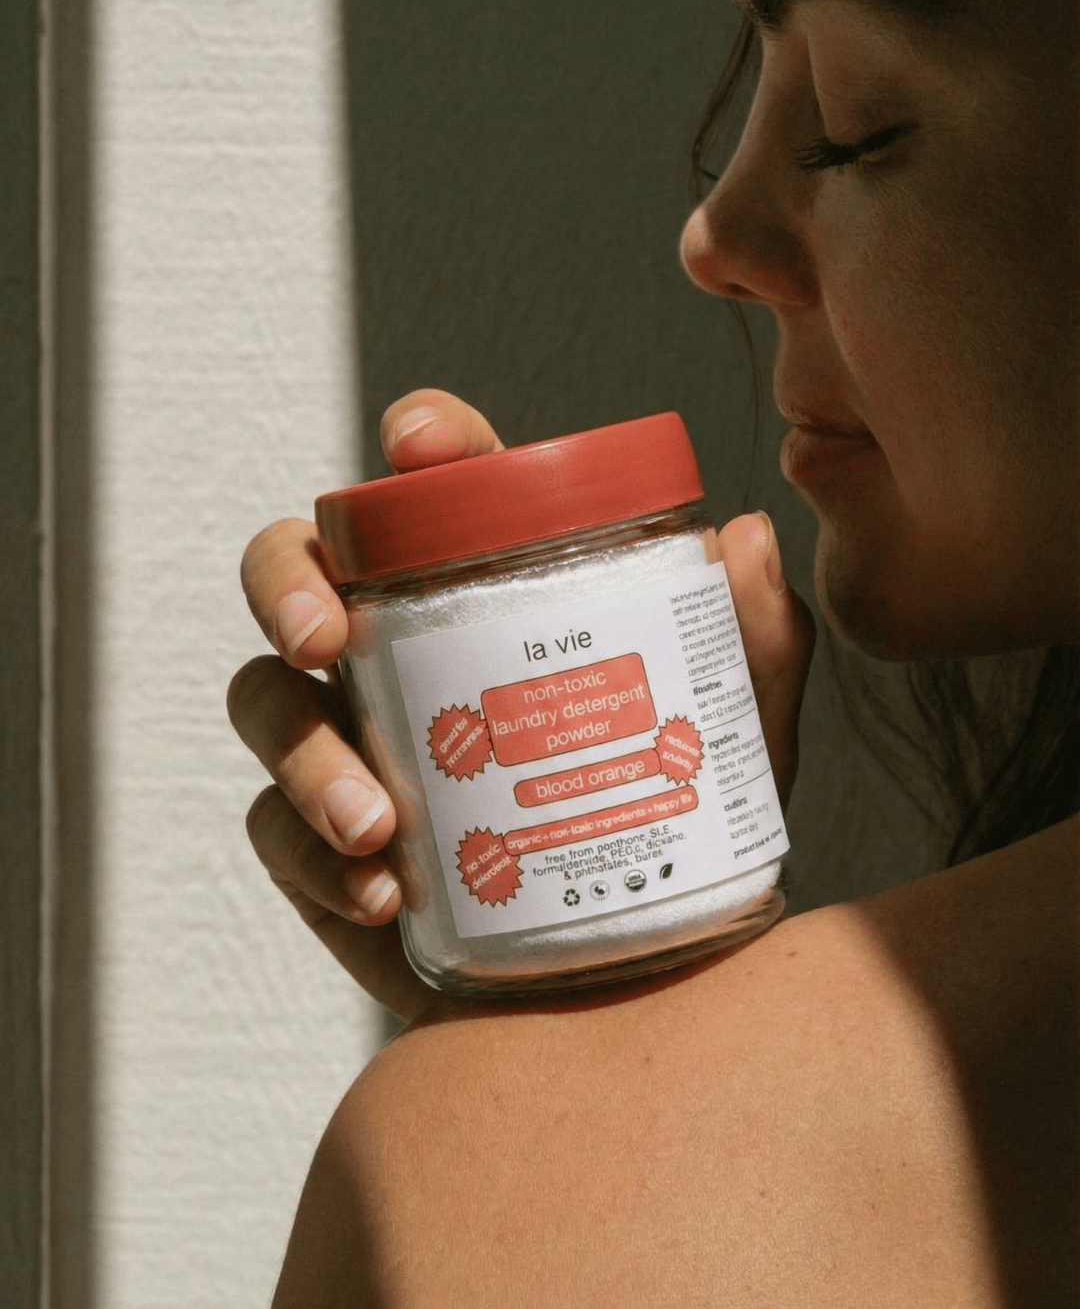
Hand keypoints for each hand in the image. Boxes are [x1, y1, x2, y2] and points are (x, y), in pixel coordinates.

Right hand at [228, 390, 813, 1021]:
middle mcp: (400, 652)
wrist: (631, 977)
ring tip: (376, 824)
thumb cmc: (673, 832)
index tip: (417, 441)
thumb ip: (749, 650)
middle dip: (290, 584)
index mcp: (486, 597)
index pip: (437, 494)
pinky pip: (277, 830)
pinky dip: (317, 858)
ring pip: (265, 702)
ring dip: (305, 754)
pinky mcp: (322, 844)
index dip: (418, 445)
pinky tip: (383, 893)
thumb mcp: (731, 743)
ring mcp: (351, 743)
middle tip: (325, 636)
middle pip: (297, 569)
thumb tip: (747, 541)